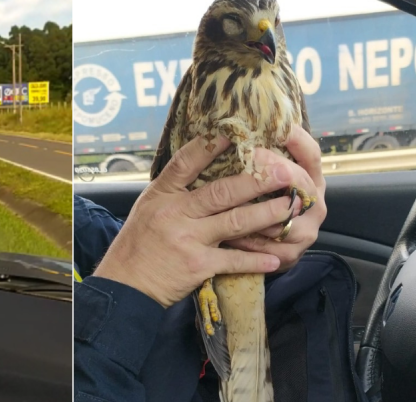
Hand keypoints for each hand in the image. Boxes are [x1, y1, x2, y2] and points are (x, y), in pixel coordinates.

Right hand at [92, 134, 306, 307]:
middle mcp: (176, 213)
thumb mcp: (148, 207)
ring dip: (266, 214)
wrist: (126, 284)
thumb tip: (199, 167)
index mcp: (162, 195)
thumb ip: (173, 190)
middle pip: (222, 192)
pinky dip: (256, 260)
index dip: (210, 146)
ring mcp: (188, 239)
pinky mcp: (198, 265)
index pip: (187, 163)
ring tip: (290, 206)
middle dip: (256, 180)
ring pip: (235, 222)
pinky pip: (233, 260)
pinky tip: (275, 258)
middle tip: (283, 171)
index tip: (234, 132)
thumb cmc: (137, 244)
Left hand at [223, 124, 327, 271]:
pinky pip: (269, 245)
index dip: (295, 138)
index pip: (310, 153)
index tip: (275, 124)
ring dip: (258, 208)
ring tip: (234, 197)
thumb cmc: (261, 204)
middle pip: (300, 181)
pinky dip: (248, 239)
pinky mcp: (291, 254)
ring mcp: (306, 230)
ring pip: (284, 216)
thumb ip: (262, 159)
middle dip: (275, 168)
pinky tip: (229, 233)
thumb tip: (235, 128)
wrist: (269, 250)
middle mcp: (314, 203)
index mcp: (310, 179)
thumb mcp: (266, 179)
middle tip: (254, 155)